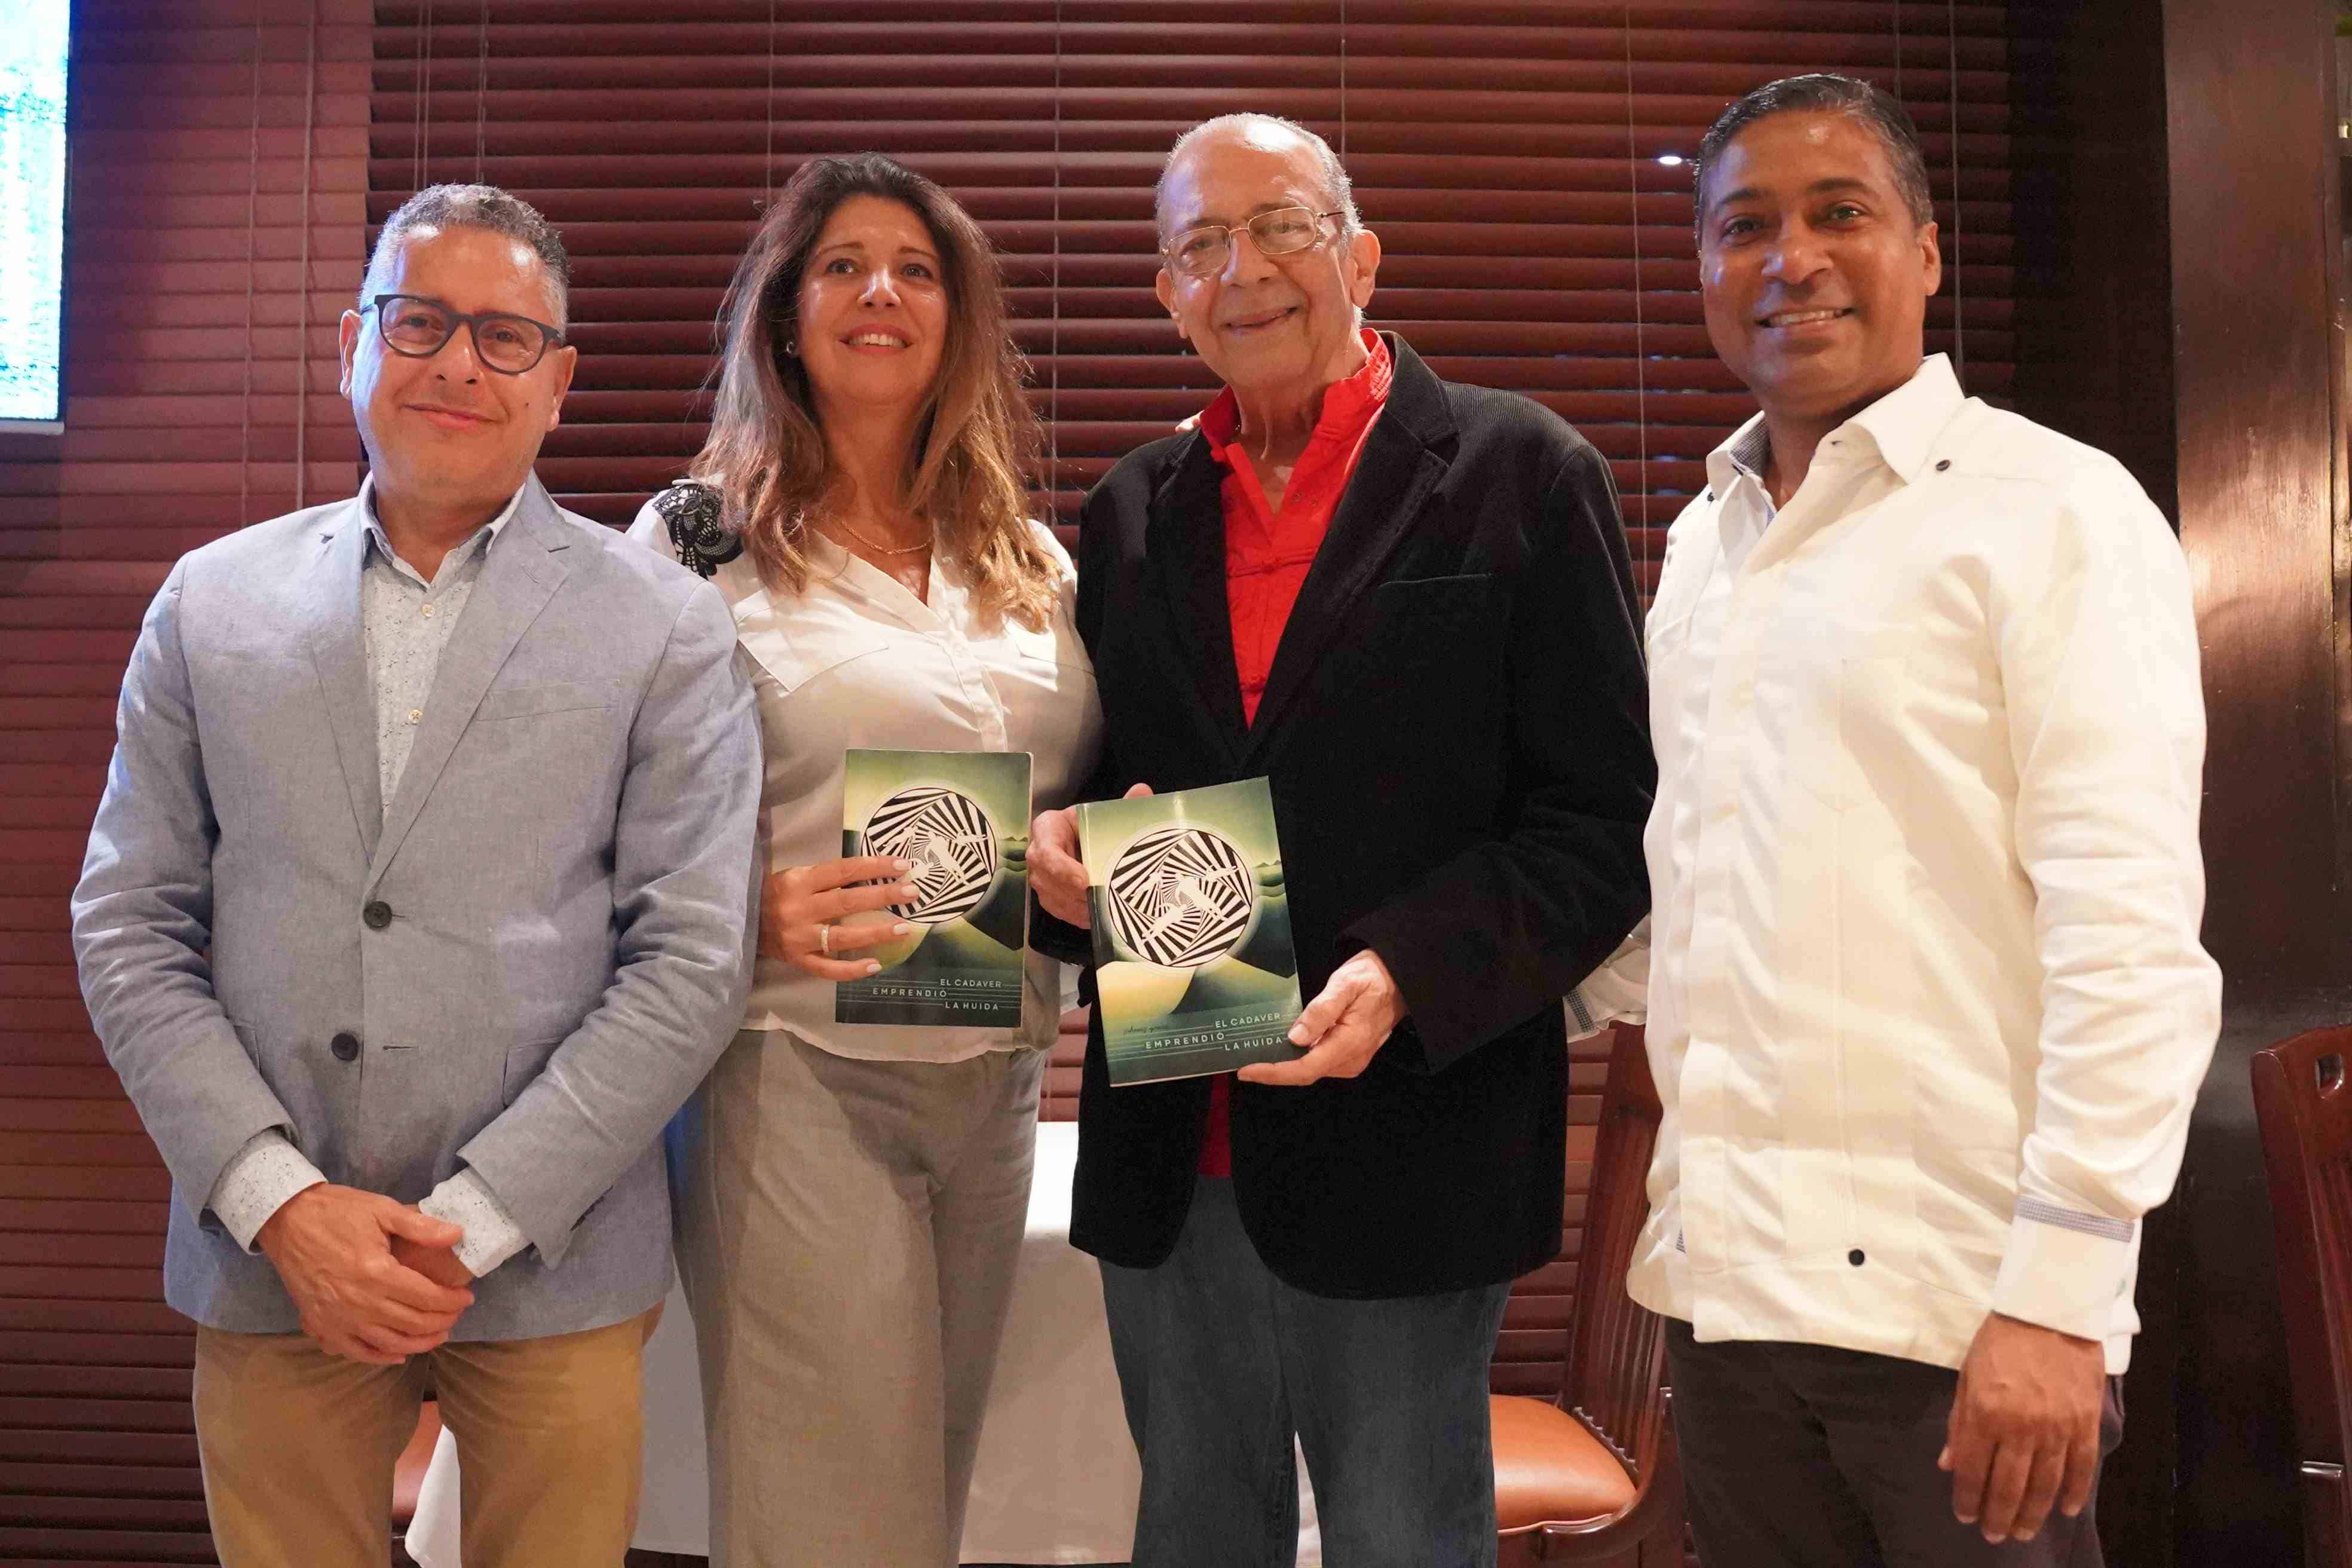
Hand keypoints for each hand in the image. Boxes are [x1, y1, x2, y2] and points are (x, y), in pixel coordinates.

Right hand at [255, 1185, 474, 1364]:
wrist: (287, 1221)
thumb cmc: (336, 1212)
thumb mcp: (381, 1209)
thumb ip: (421, 1226)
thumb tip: (458, 1234)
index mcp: (377, 1273)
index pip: (426, 1297)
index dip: (452, 1300)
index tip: (467, 1297)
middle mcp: (359, 1302)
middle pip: (412, 1323)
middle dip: (441, 1321)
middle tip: (456, 1314)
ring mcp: (338, 1318)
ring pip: (388, 1343)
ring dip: (418, 1343)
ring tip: (438, 1335)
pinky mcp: (321, 1324)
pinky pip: (355, 1351)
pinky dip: (380, 1357)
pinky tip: (398, 1354)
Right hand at [762, 856, 919, 980]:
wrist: (739, 920)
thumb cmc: (775, 894)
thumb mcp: (795, 876)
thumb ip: (827, 877)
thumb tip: (872, 873)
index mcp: (800, 881)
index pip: (844, 871)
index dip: (874, 867)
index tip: (902, 865)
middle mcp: (800, 909)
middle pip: (848, 901)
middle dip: (883, 896)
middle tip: (912, 892)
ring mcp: (799, 938)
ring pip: (842, 937)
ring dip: (876, 932)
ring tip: (904, 928)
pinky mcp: (798, 960)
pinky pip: (828, 969)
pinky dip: (852, 969)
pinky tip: (876, 965)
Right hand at [1029, 783, 1151, 927]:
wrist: (1084, 839)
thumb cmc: (1092, 825)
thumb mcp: (1104, 814)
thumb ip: (1123, 805)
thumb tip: (1142, 790)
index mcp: (1047, 827)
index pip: (1047, 850)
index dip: (1063, 868)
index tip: (1085, 880)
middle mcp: (1037, 854)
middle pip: (1047, 879)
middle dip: (1072, 894)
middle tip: (1097, 901)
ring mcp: (1040, 877)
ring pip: (1052, 898)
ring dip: (1076, 907)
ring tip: (1101, 911)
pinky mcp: (1048, 895)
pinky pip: (1059, 911)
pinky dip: (1077, 916)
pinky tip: (1096, 917)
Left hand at [1236, 948, 1404, 1086]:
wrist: (1398, 977)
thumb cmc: (1371, 977)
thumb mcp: (1345, 984)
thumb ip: (1321, 1011)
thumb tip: (1296, 1038)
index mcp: (1350, 1043)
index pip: (1305, 1069)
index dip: (1274, 1073)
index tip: (1247, 1071)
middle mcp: (1351, 1059)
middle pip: (1305, 1072)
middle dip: (1274, 1069)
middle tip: (1243, 1059)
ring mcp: (1352, 1059)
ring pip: (1310, 1069)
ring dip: (1284, 1064)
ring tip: (1257, 1052)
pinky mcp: (1350, 1055)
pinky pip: (1319, 1061)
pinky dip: (1298, 1057)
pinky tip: (1282, 1046)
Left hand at [1938, 1312, 2106, 1542]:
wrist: (2049, 1311)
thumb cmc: (2000, 1342)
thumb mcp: (1967, 1377)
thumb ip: (1959, 1423)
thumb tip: (1948, 1464)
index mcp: (1985, 1413)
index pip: (1973, 1469)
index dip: (1968, 1497)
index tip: (1965, 1515)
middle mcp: (2021, 1427)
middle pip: (2009, 1486)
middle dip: (1999, 1516)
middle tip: (1994, 1535)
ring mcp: (2057, 1428)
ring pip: (2046, 1485)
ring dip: (2033, 1513)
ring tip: (2023, 1531)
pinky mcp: (2085, 1423)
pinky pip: (2082, 1468)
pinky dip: (2074, 1492)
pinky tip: (2066, 1510)